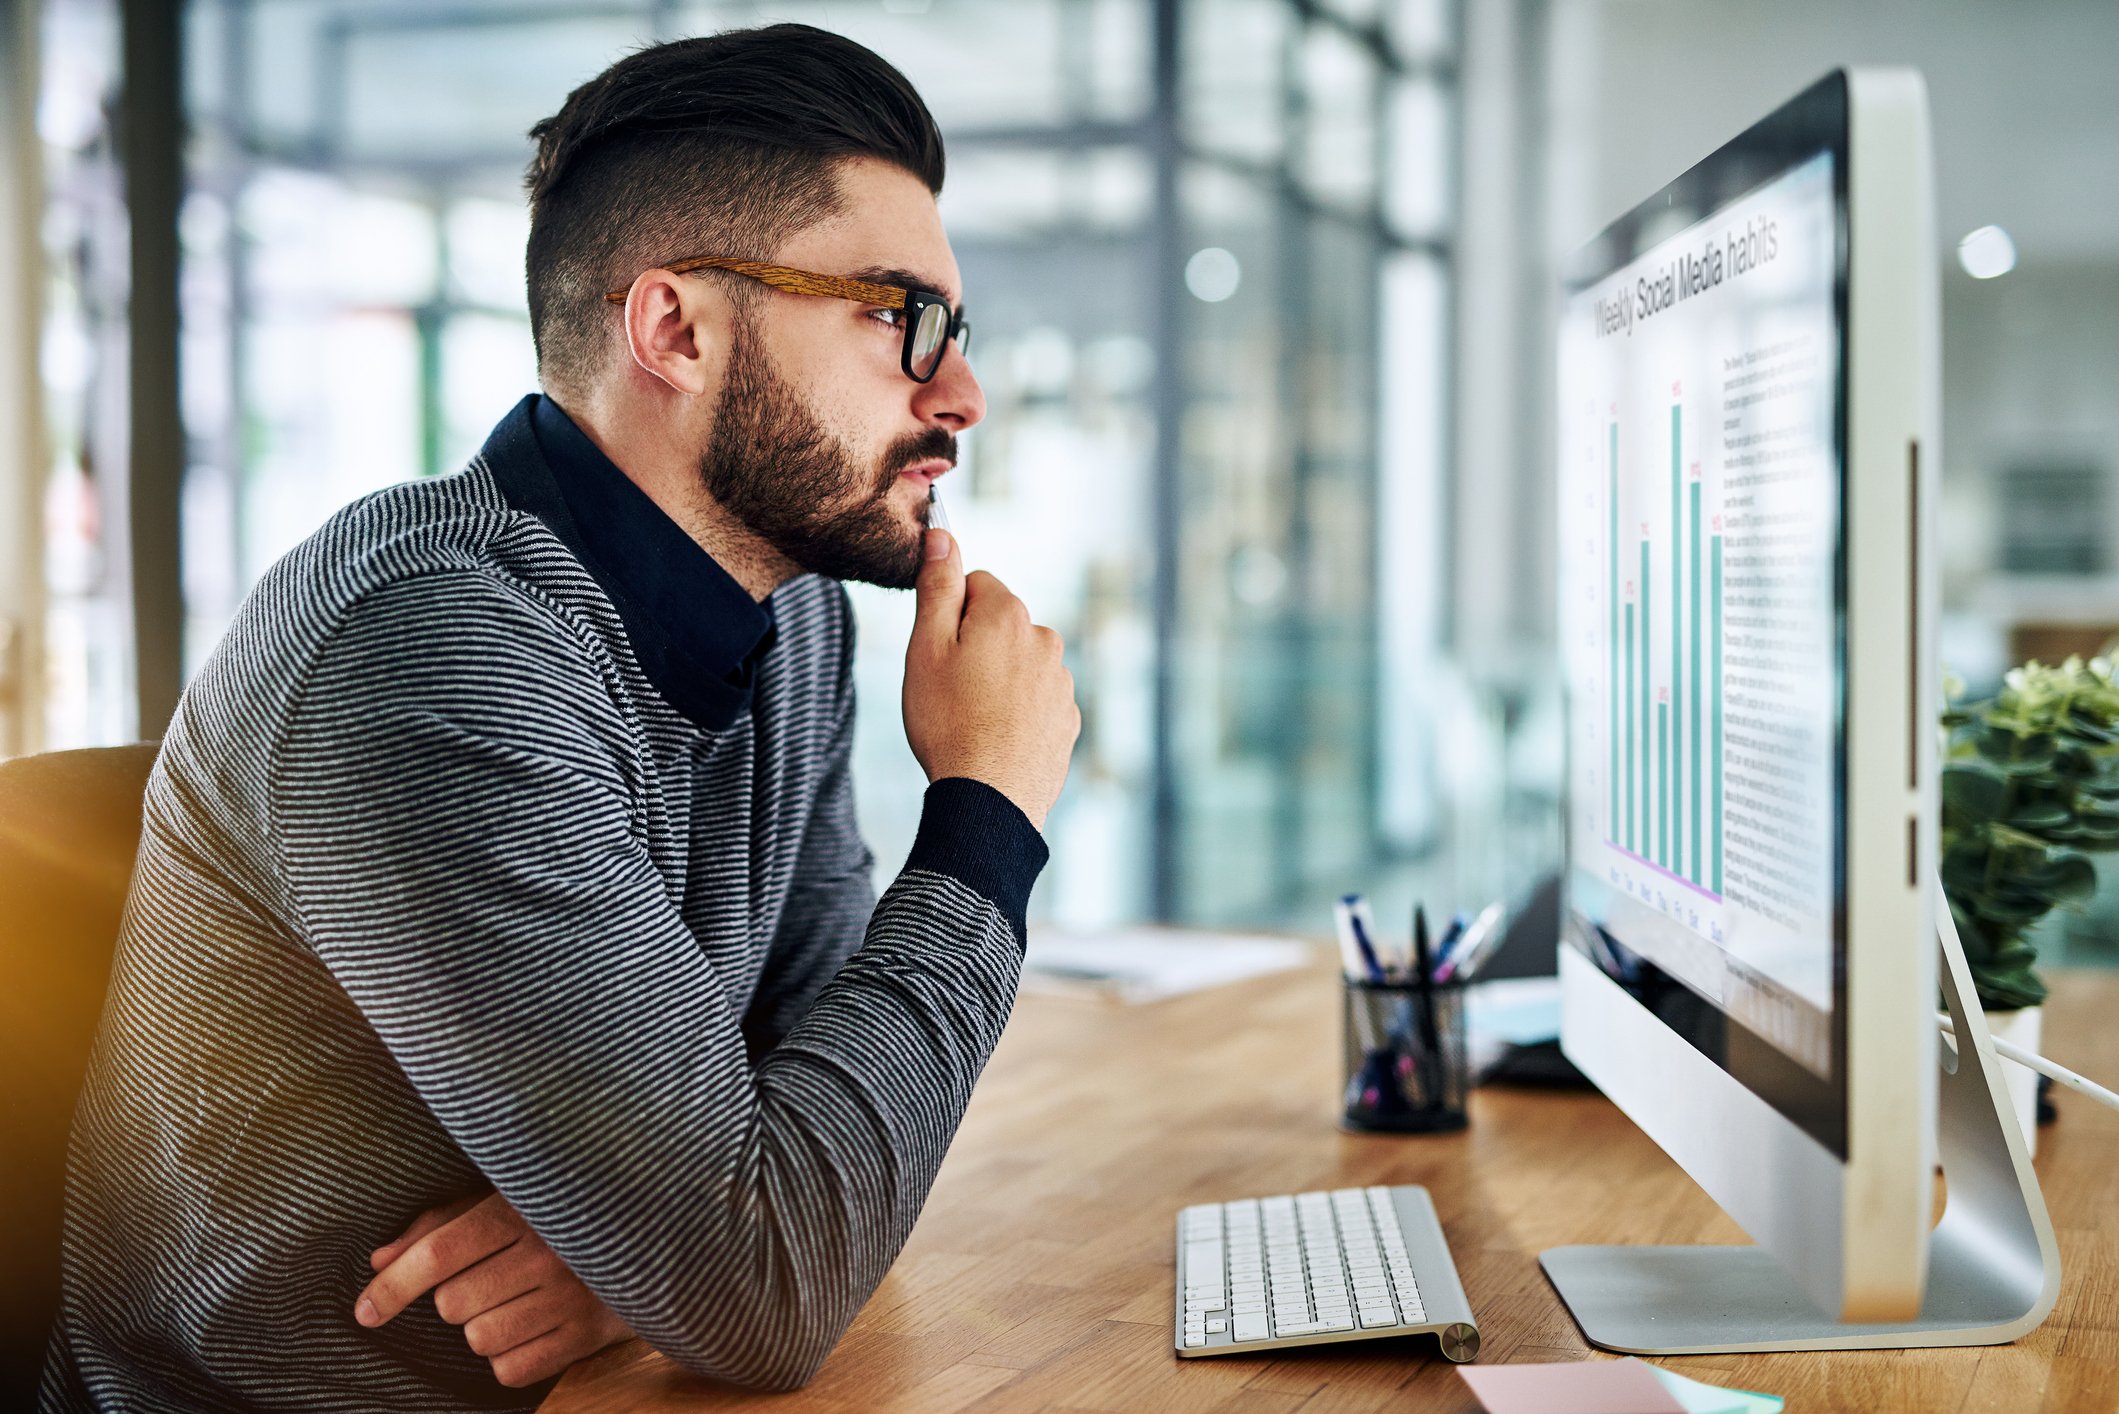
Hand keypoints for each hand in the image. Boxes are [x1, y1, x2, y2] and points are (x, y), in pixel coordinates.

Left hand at [355, 1190, 633, 1388]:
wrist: (649, 1237)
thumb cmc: (556, 1218)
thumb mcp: (501, 1203)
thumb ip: (438, 1227)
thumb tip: (378, 1260)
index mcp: (522, 1208)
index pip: (439, 1253)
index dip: (392, 1287)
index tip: (364, 1310)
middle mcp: (549, 1251)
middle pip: (452, 1304)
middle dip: (455, 1299)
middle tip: (488, 1279)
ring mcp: (572, 1296)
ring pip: (479, 1339)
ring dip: (482, 1328)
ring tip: (514, 1302)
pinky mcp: (588, 1335)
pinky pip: (511, 1370)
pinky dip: (510, 1357)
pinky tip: (533, 1327)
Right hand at [902, 528, 1079, 830]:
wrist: (989, 801)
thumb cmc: (948, 723)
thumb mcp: (926, 648)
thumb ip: (937, 587)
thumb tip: (943, 536)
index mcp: (1009, 615)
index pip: (976, 584)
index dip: (949, 613)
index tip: (937, 648)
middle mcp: (1046, 640)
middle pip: (1000, 624)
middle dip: (976, 646)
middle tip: (949, 688)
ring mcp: (1062, 683)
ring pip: (1020, 664)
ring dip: (998, 680)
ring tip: (972, 720)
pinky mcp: (1068, 720)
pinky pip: (1036, 701)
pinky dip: (1016, 713)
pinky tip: (994, 739)